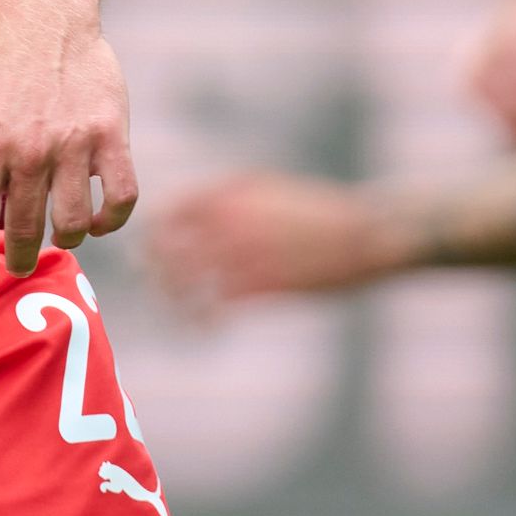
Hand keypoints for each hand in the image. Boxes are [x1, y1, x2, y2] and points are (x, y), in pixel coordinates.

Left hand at [0, 9, 139, 304]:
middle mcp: (26, 148)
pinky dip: (110, 221)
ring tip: (56, 233)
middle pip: (22, 229)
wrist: (46, 22)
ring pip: (72, 222)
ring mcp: (72, 142)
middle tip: (19, 263)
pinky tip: (96, 221)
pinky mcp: (111, 134)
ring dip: (64, 239)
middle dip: (19, 259)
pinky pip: (120, 198)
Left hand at [142, 170, 405, 310]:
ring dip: (175, 300)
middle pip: (168, 250)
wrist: (366, 233)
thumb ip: (228, 196)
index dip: (153, 235)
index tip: (150, 252)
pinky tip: (208, 327)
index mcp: (228, 196)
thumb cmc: (318, 212)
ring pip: (186, 281)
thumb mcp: (269, 188)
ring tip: (180, 313)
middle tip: (155, 286)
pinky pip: (216, 306)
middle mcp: (228, 222)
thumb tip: (193, 210)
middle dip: (155, 270)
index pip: (169, 214)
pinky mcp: (263, 286)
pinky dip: (205, 319)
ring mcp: (244, 254)